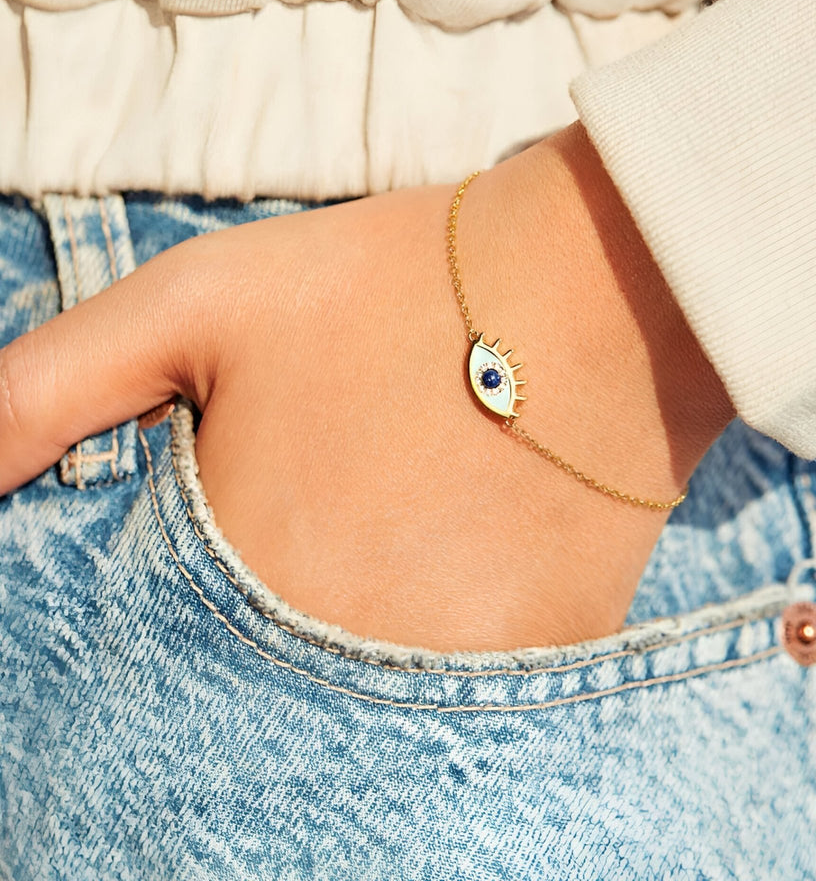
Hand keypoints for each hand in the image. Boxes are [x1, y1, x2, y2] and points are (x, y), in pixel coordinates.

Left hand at [0, 124, 732, 650]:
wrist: (594, 282)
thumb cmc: (394, 281)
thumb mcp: (195, 302)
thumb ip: (45, 392)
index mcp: (248, 580)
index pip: (162, 680)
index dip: (177, 635)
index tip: (222, 581)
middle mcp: (352, 655)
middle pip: (271, 695)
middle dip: (277, 626)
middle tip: (336, 528)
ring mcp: (464, 671)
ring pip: (374, 700)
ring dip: (366, 634)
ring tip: (405, 529)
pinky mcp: (554, 657)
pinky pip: (474, 687)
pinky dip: (454, 635)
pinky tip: (470, 545)